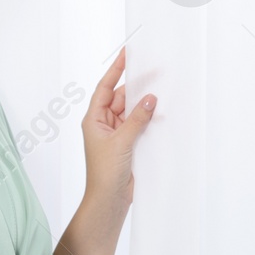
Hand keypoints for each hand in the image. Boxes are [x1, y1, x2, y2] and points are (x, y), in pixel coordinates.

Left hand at [82, 47, 155, 207]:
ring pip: (132, 111)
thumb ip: (137, 119)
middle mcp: (104, 124)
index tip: (126, 54)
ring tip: (161, 90)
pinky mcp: (128, 145)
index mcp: (94, 119)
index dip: (115, 70)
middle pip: (121, 98)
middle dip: (136, 87)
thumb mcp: (121, 142)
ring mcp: (116, 134)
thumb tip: (150, 98)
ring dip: (144, 104)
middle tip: (155, 72)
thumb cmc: (105, 173)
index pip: (105, 88)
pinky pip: (139, 125)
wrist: (109, 200)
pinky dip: (148, 119)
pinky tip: (160, 113)